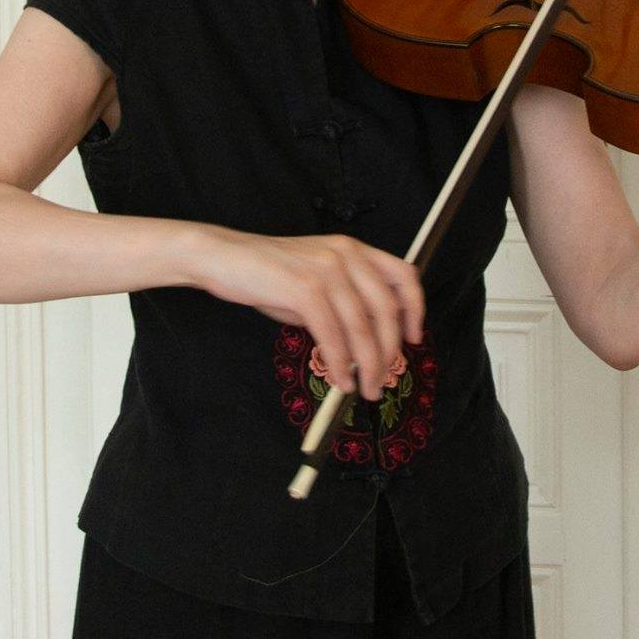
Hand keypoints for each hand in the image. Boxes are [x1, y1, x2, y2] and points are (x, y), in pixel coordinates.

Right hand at [192, 229, 423, 399]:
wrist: (224, 257)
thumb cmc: (268, 274)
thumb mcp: (316, 279)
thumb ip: (346, 300)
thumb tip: (369, 343)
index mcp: (354, 250)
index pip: (403, 275)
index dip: (414, 309)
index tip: (412, 338)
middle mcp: (346, 255)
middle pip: (385, 310)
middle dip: (388, 352)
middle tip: (383, 379)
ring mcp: (326, 270)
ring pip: (361, 327)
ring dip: (367, 365)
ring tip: (365, 388)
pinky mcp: (304, 289)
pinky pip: (332, 335)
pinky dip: (339, 363)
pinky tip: (340, 379)